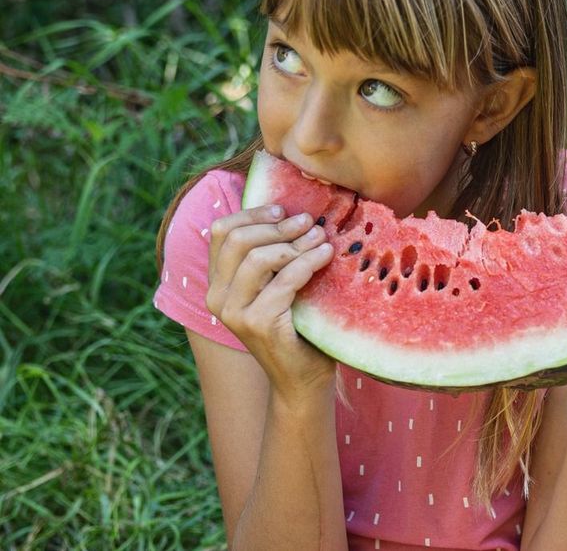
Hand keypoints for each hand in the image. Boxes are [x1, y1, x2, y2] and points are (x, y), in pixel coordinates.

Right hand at [206, 204, 336, 399]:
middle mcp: (218, 298)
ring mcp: (235, 313)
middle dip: (276, 226)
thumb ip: (272, 257)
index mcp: (217, 284)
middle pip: (237, 239)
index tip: (282, 209)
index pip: (221, 232)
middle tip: (308, 222)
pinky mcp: (258, 324)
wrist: (302, 378)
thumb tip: (293, 211)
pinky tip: (326, 255)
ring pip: (258, 257)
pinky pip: (284, 280)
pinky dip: (308, 262)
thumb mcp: (277, 286)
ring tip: (320, 237)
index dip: (252, 213)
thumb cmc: (296, 326)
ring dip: (295, 242)